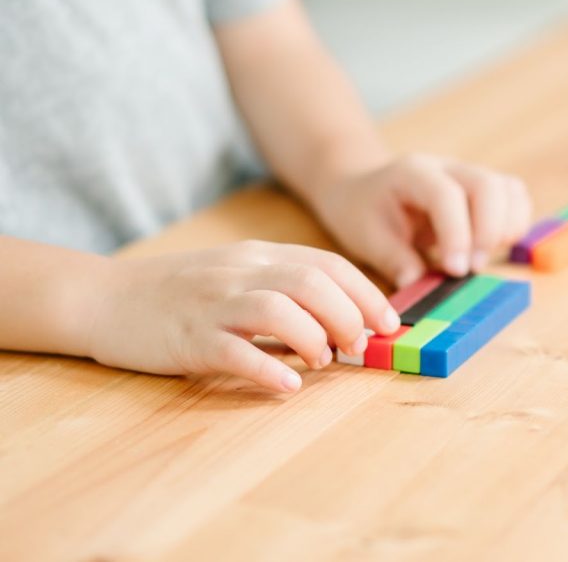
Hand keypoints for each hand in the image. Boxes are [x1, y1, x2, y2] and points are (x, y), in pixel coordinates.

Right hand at [87, 241, 400, 391]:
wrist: (102, 298)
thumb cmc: (181, 293)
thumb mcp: (237, 276)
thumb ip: (285, 291)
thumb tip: (344, 325)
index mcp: (258, 255)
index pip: (327, 264)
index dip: (366, 293)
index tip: (389, 323)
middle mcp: (240, 271)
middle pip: (311, 283)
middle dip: (348, 315)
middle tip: (357, 346)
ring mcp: (212, 303)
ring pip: (277, 309)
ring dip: (313, 338)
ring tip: (323, 362)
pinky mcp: (187, 338)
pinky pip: (234, 351)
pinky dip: (267, 370)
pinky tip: (287, 387)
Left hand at [312, 154, 532, 286]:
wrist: (363, 190)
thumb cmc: (363, 212)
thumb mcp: (365, 236)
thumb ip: (394, 259)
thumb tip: (419, 284)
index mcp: (413, 172)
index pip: (446, 195)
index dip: (457, 234)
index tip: (455, 271)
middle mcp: (447, 167)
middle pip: (487, 185)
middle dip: (488, 231)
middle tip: (472, 269)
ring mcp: (469, 174)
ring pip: (508, 189)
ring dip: (506, 228)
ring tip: (482, 258)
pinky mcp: (484, 189)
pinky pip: (515, 198)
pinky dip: (514, 224)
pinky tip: (494, 248)